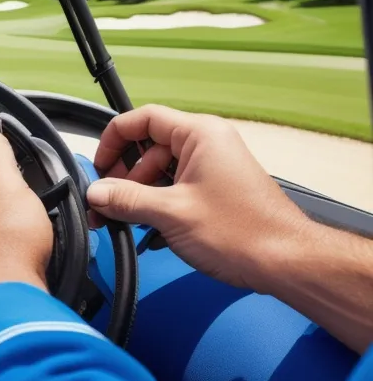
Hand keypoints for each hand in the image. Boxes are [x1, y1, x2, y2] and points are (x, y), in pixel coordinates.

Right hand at [87, 104, 309, 292]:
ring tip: (125, 221)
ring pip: (160, 171)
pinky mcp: (216, 190)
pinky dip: (157, 205)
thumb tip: (95, 193)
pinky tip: (148, 230)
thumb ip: (126, 199)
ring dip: (139, 195)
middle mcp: (208, 145)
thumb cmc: (243, 232)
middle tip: (107, 202)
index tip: (99, 167)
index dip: (114, 140)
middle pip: (148, 148)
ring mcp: (213, 168)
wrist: (285, 262)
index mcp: (199, 134)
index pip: (143, 118)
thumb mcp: (170, 213)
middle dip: (123, 176)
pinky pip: (175, 188)